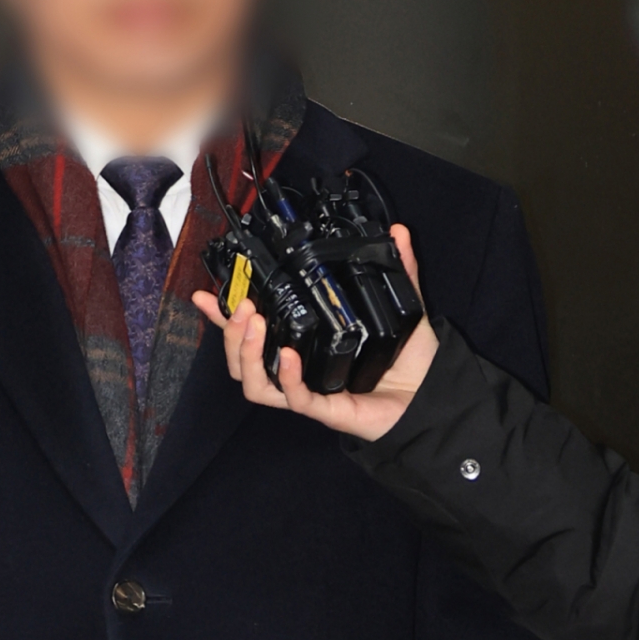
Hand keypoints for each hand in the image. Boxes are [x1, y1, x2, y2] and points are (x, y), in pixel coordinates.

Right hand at [191, 224, 439, 441]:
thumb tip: (399, 230)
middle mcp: (296, 370)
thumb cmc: (411, 361)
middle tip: (242, 304)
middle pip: (240, 360)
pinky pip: (293, 398)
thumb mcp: (402, 307)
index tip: (204, 294)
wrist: (434, 399)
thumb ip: (398, 271)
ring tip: (255, 324)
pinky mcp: (325, 410)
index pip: (251, 331)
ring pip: (253, 382)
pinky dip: (286, 377)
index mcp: (301, 344)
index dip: (223, 315)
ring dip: (246, 352)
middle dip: (231, 331)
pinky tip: (286, 356)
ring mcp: (307, 391)